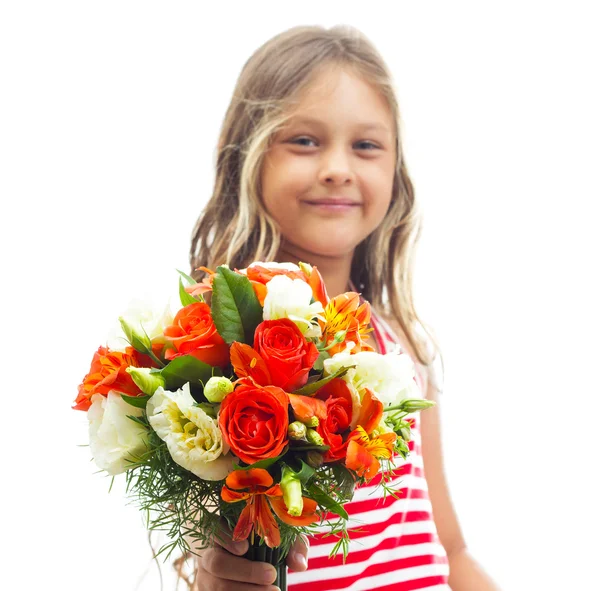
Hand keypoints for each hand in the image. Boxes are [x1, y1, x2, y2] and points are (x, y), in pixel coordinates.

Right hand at [191, 521, 308, 590]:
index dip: (226, 538)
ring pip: (218, 587)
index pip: (215, 529)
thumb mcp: (279, 539)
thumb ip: (292, 545)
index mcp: (221, 531)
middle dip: (245, 571)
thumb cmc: (263, 547)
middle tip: (271, 574)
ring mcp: (205, 578)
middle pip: (216, 562)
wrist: (246, 568)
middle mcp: (208, 554)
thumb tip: (299, 564)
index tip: (245, 547)